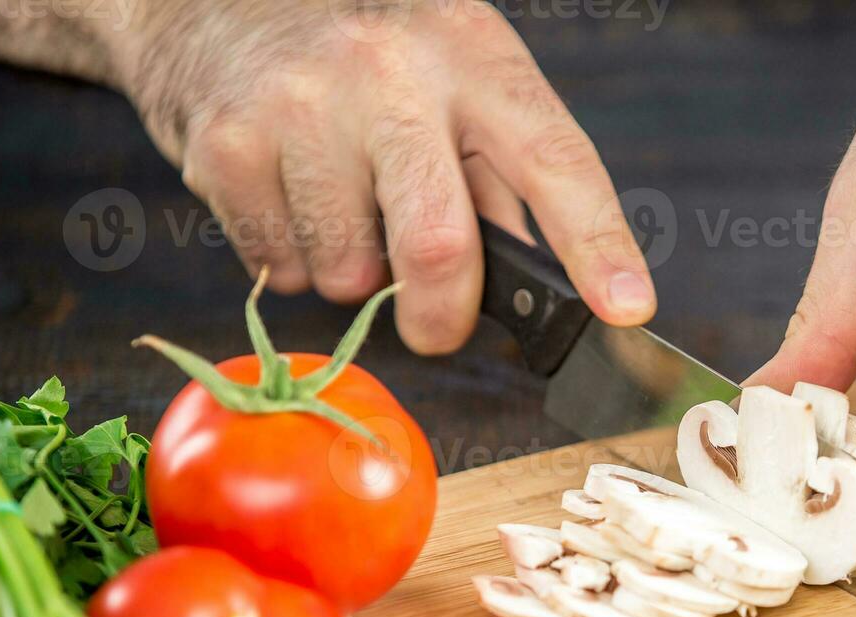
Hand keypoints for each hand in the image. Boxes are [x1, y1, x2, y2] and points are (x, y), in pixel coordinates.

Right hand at [117, 0, 653, 352]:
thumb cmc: (366, 48)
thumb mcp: (454, 74)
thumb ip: (501, 174)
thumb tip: (550, 282)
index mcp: (472, 57)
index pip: (554, 162)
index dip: (596, 245)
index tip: (627, 308)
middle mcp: (390, 75)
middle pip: (438, 245)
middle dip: (443, 316)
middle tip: (436, 327)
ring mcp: (302, 108)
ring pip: (350, 273)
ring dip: (356, 275)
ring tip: (342, 207)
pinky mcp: (229, 147)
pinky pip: (281, 269)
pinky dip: (294, 260)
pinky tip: (291, 196)